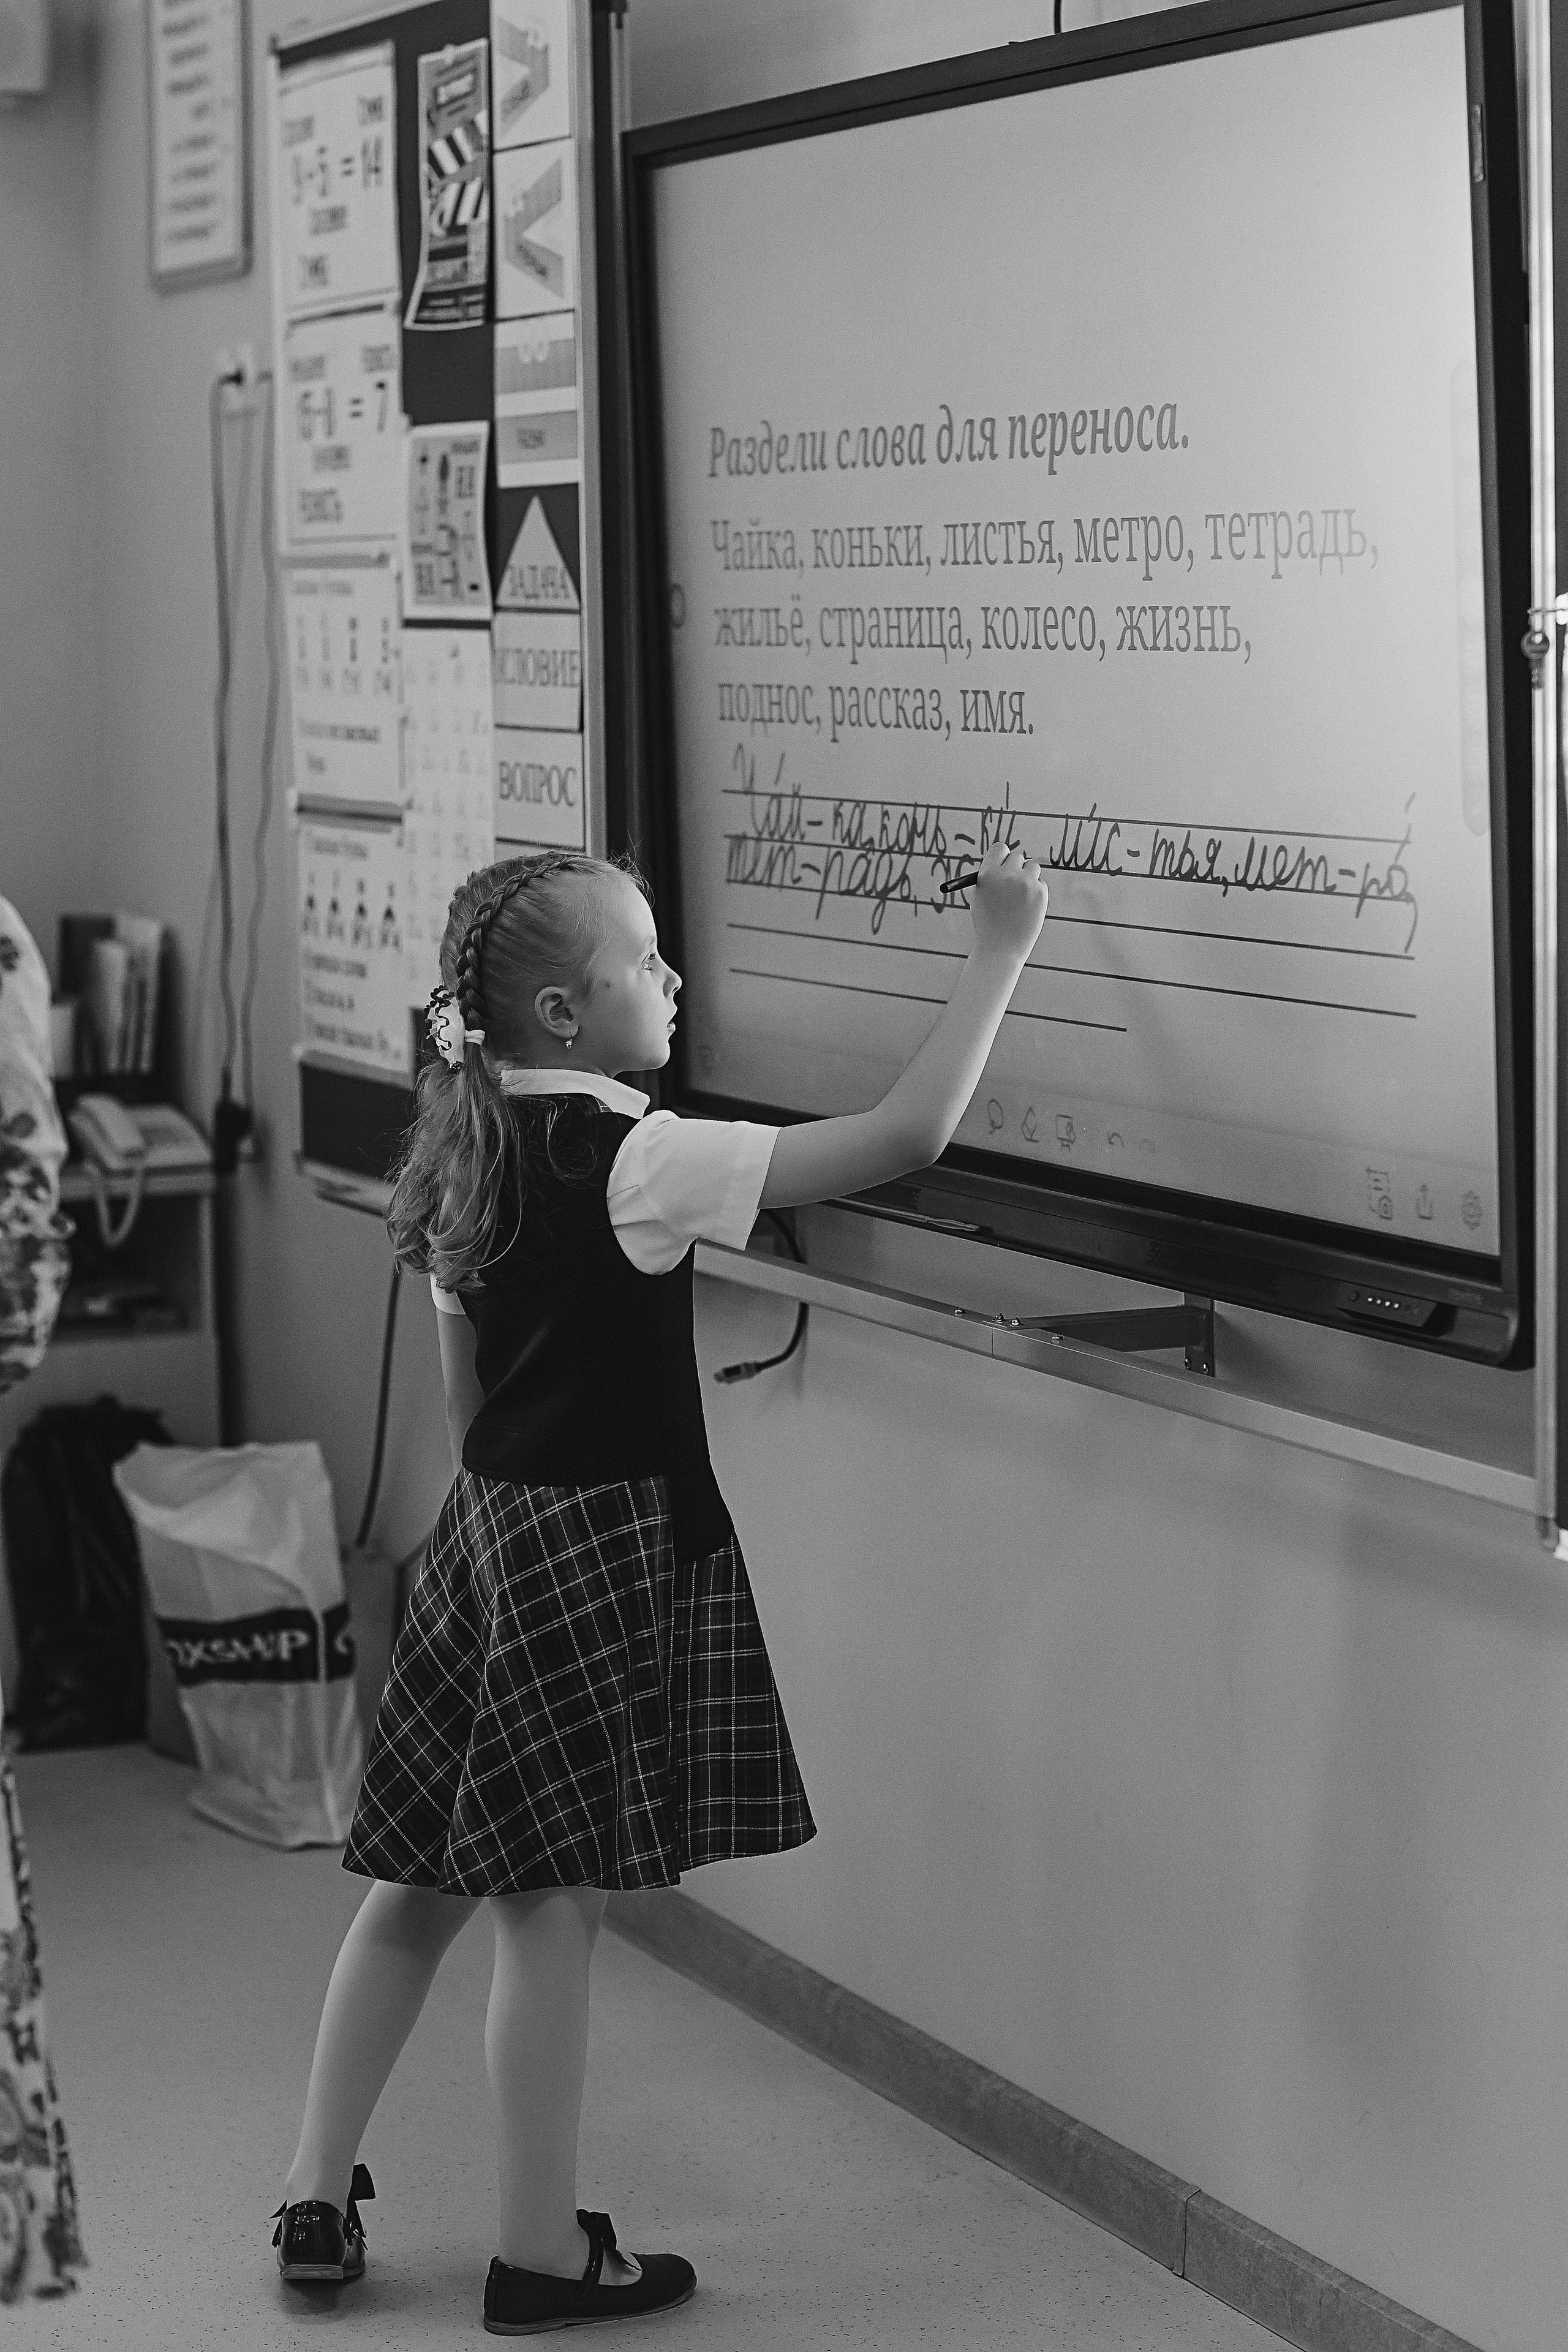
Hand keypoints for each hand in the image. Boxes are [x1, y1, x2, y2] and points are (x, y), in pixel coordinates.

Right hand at [969, 841, 1047, 963]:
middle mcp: (1007, 875)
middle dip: (1015, 868)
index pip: (999, 849)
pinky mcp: (1041, 893)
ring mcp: (1026, 884)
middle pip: (1017, 856)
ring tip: (1020, 898)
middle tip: (1013, 881)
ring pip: (1032, 867)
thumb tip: (1002, 860)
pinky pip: (1040, 884)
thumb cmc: (987, 923)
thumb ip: (989, 875)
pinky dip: (1036, 892)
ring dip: (1028, 877)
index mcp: (987, 874)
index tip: (1002, 863)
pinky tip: (1027, 909)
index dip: (1001, 856)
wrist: (1000, 949)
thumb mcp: (979, 896)